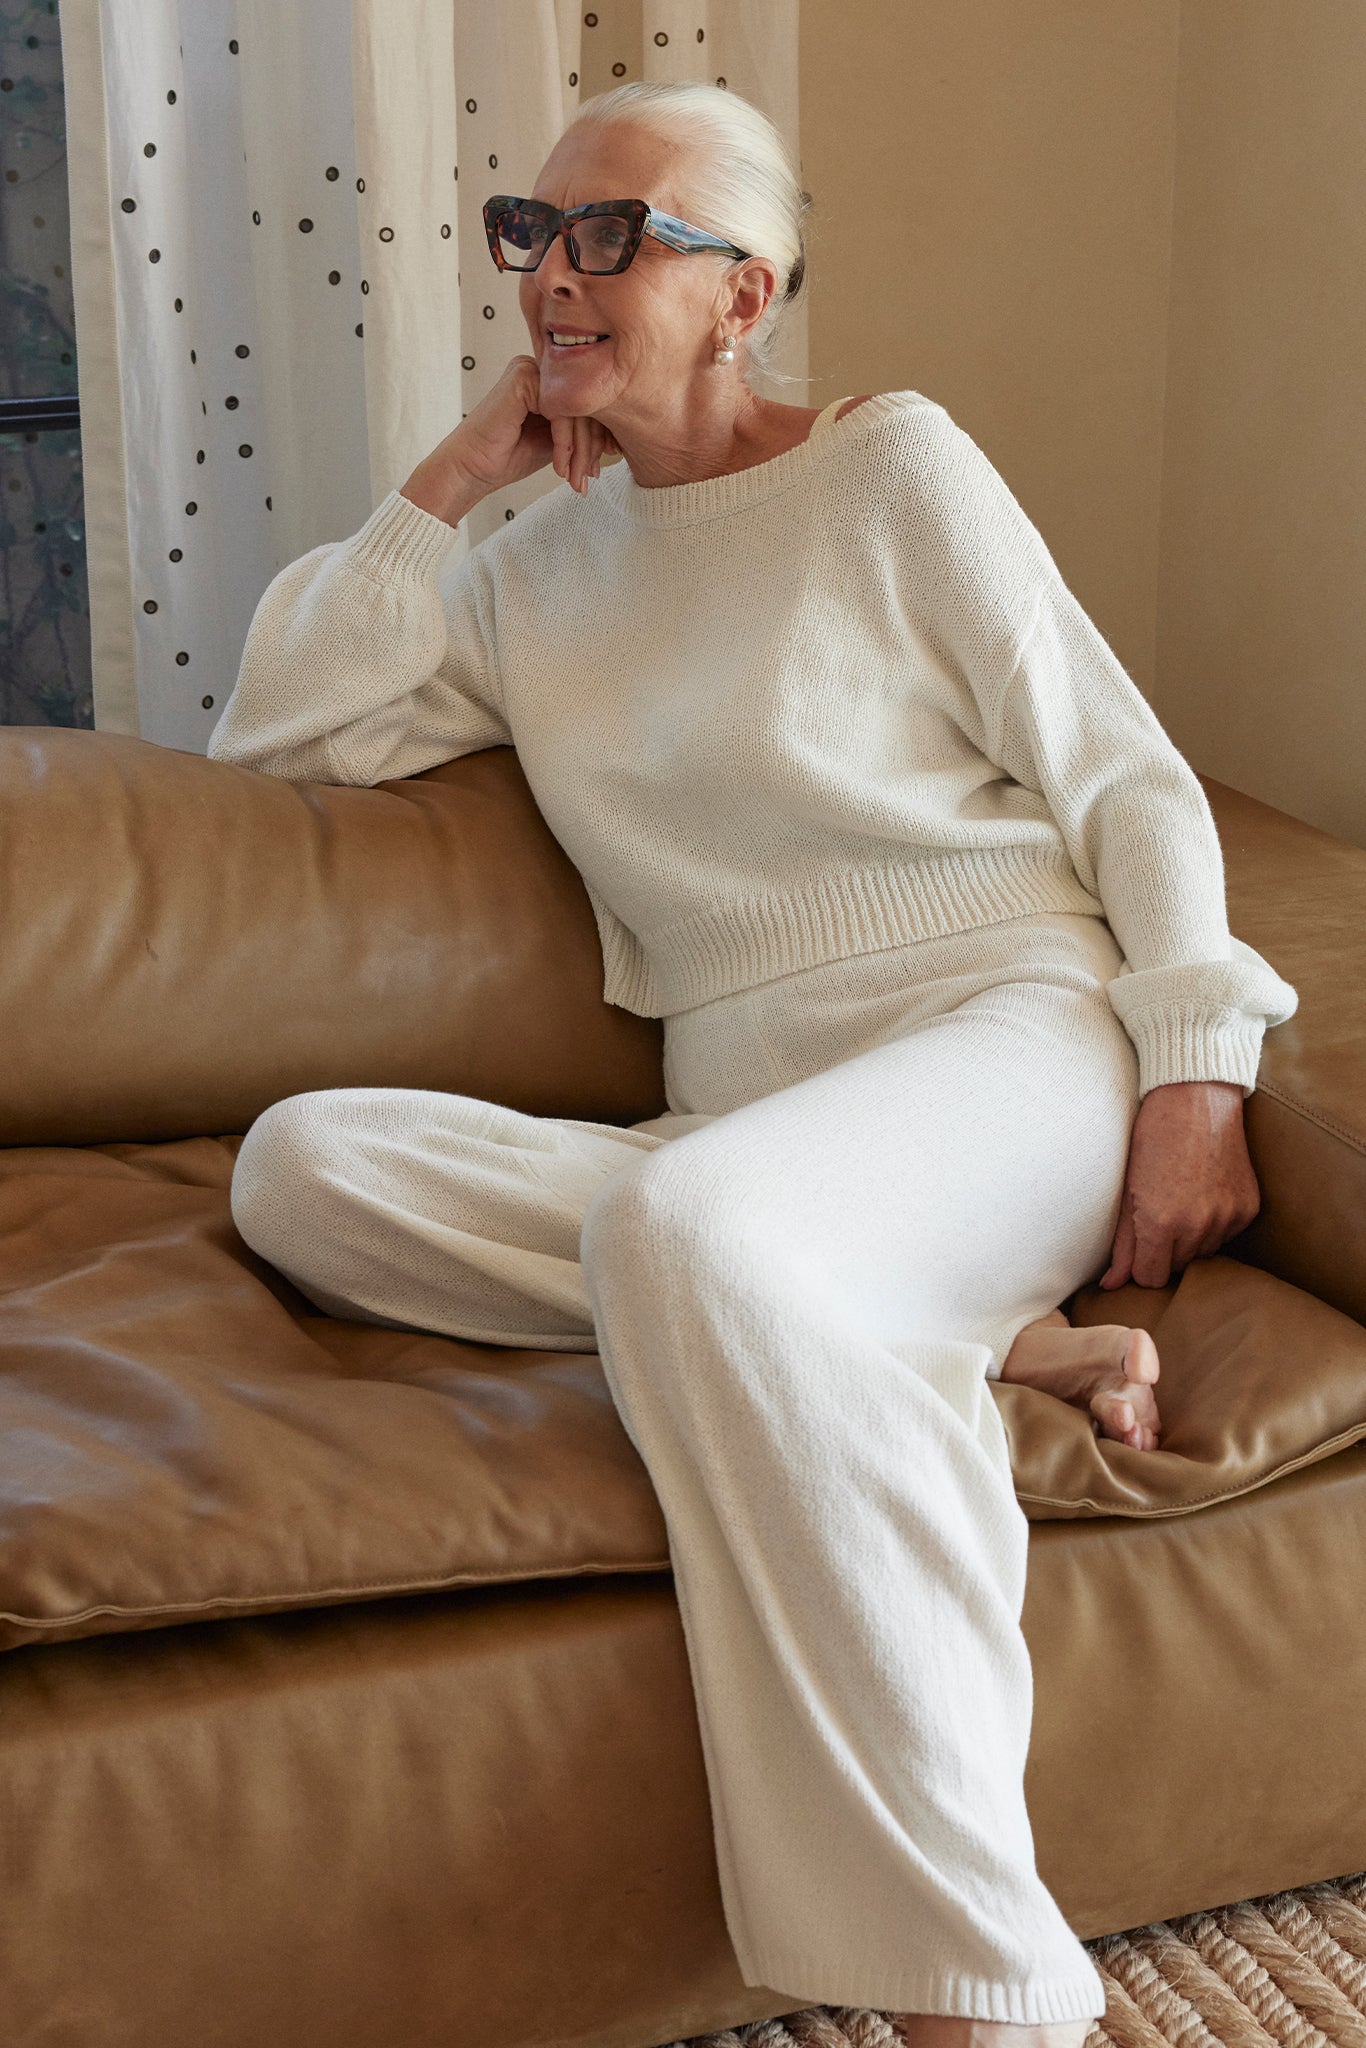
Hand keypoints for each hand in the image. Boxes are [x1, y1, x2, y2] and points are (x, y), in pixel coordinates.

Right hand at [402, 355, 619, 520]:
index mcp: (547, 379)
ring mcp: (530, 369)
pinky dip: (564, 443)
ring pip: (576, 409)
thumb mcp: (556, 442)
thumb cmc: (507, 456)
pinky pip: (560, 412)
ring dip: (581, 451)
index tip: (611, 459)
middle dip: (593, 446)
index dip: (602, 432)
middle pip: (585, 403)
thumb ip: (580, 431)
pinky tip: (561, 467)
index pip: (587, 400)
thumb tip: (616, 436)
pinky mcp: (523, 379)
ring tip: (578, 480)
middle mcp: (539, 368)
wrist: (471, 468)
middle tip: (592, 478)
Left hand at [1100, 1079, 1260, 1289]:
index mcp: (1160, 1224)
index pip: (1151, 1279)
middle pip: (1177, 1267)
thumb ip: (1122, 1244)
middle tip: (1159, 1212)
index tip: (1139, 1248)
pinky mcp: (1249, 1207)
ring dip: (1192, 1237)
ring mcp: (1227, 1217)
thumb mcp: (1128, 1189)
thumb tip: (1111, 1285)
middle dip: (1165, 1249)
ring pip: (1204, 1252)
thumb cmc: (1152, 1137)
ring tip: (1182, 1198)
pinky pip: (1227, 1234)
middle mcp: (1197, 1227)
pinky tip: (1205, 1192)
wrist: (1196, 1098)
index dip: (1141, 1266)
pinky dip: (1216, 1222)